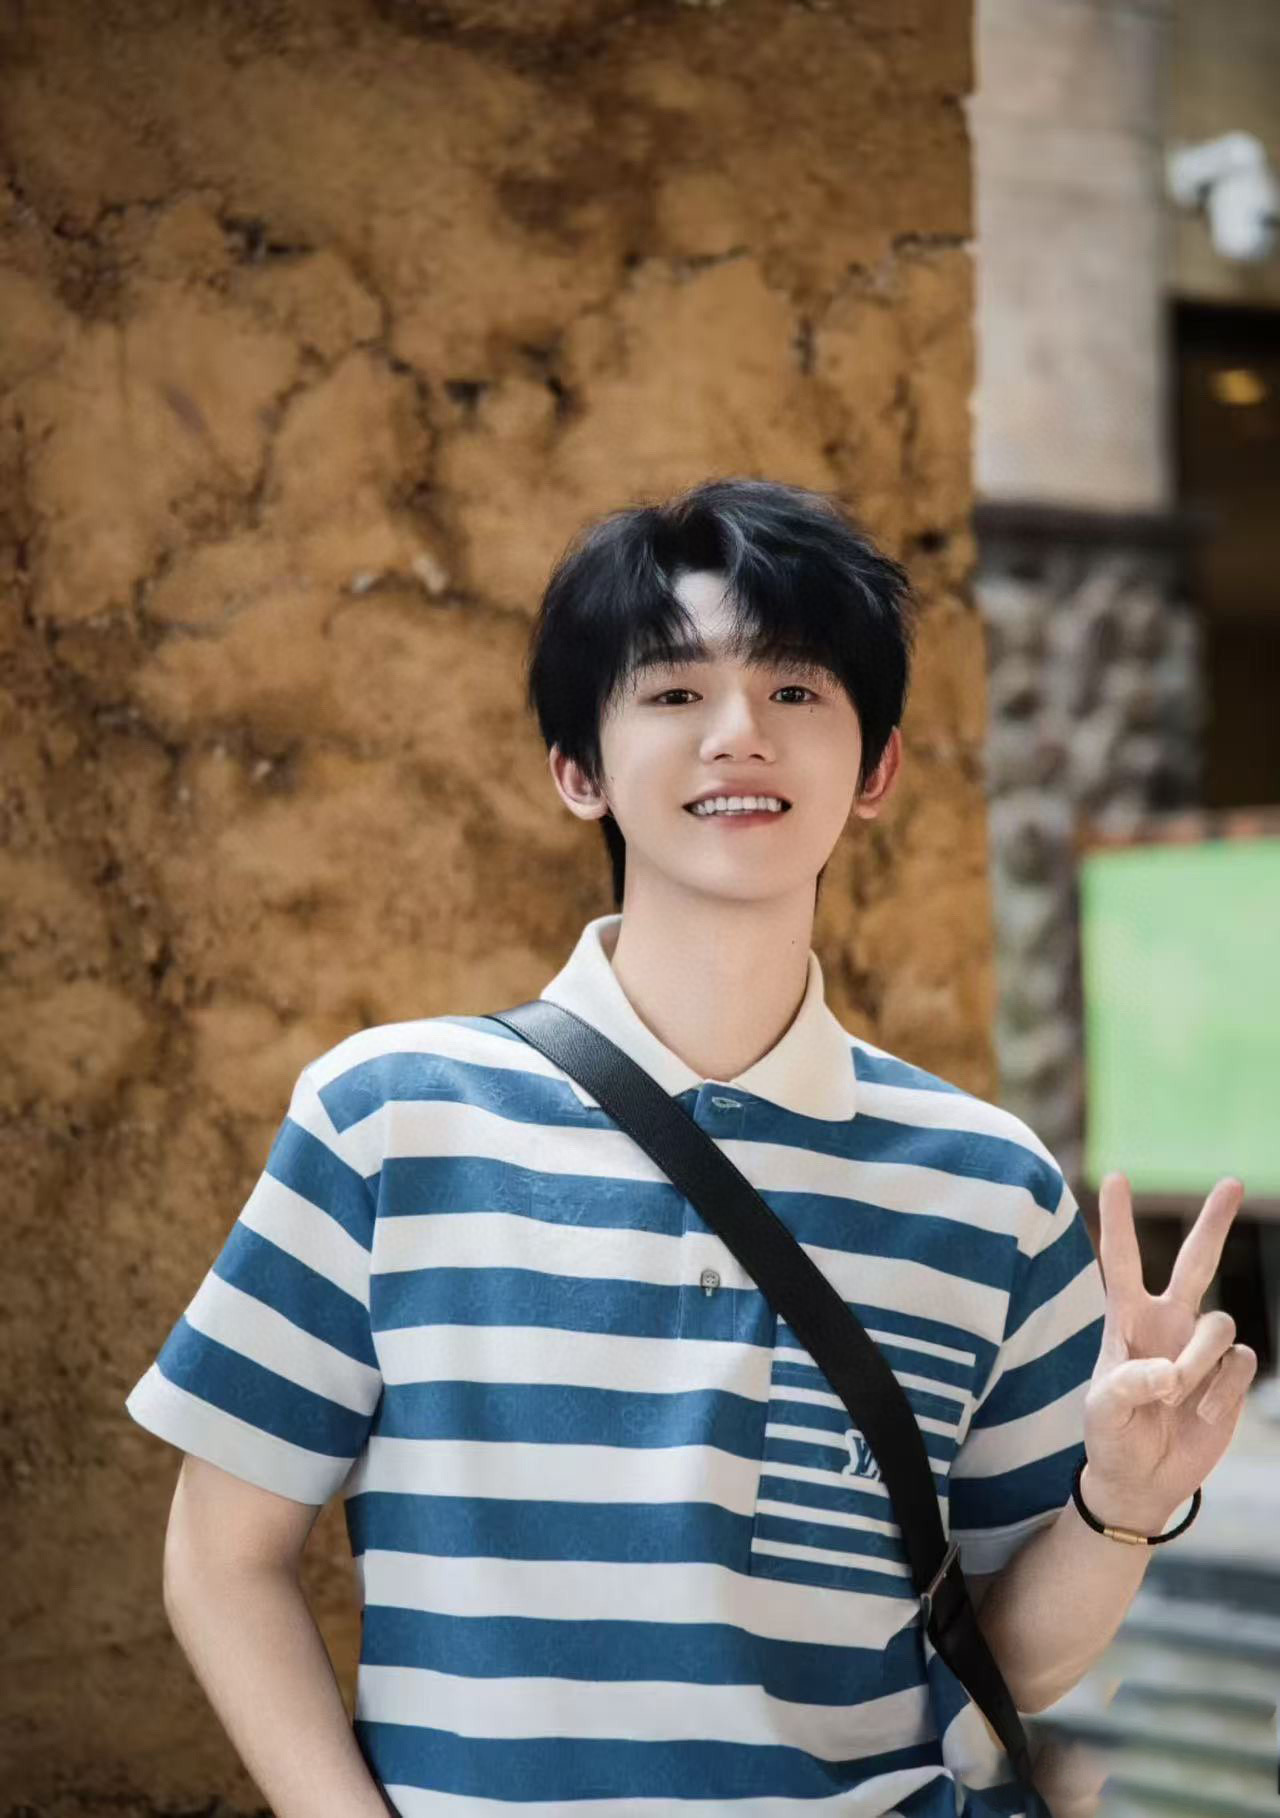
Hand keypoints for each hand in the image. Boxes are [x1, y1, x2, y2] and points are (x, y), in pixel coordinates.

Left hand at [1080, 1173, 1258, 1531]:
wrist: (1142, 1478)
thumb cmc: (1111, 1435)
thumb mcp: (1104, 1411)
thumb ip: (1130, 1385)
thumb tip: (1171, 1372)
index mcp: (1126, 1318)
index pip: (1122, 1259)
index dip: (1119, 1219)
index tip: (1116, 1175)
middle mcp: (1168, 1321)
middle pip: (1197, 1261)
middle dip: (1215, 1222)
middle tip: (1233, 1181)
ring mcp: (1200, 1346)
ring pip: (1219, 1324)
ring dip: (1198, 1363)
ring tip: (1173, 1397)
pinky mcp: (1228, 1374)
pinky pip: (1239, 1363)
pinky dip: (1222, 1391)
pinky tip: (1203, 1416)